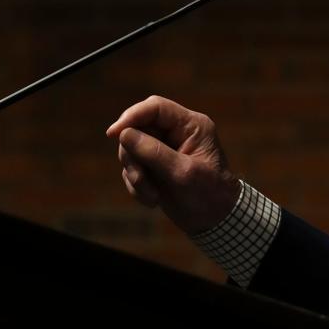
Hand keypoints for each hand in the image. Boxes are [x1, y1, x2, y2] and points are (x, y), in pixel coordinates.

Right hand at [106, 95, 240, 234]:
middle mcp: (176, 133)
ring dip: (136, 175)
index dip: (132, 116)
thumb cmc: (208, 194)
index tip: (113, 133)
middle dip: (134, 156)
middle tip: (140, 178)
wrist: (215, 220)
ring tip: (152, 196)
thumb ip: (154, 152)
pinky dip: (137, 186)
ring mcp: (164, 149)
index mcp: (190, 125)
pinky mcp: (154, 167)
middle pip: (138, 128)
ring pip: (131, 150)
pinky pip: (132, 169)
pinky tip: (153, 200)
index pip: (156, 108)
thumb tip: (124, 134)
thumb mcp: (183, 173)